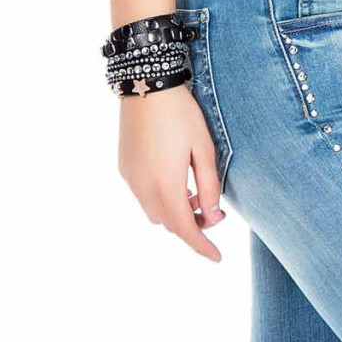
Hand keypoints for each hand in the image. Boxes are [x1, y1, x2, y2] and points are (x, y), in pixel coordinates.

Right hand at [118, 86, 225, 261]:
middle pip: (171, 224)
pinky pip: (144, 197)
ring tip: (193, 193)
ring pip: (155, 214)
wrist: (146, 83)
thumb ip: (210, 187)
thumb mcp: (205, 149)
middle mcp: (144, 188)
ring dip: (175, 213)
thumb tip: (213, 218)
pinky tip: (174, 179)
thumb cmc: (181, 114)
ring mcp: (131, 179)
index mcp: (167, 185)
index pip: (186, 229)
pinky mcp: (125, 168)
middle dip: (192, 226)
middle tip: (213, 211)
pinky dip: (161, 200)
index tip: (217, 258)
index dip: (202, 246)